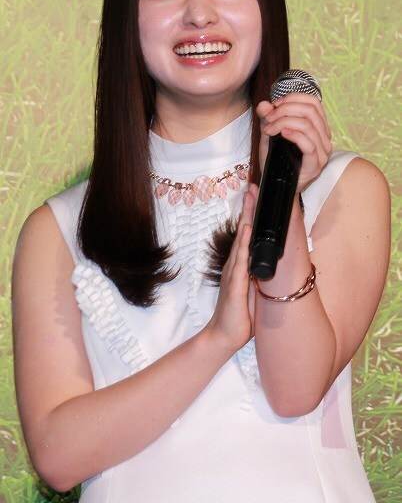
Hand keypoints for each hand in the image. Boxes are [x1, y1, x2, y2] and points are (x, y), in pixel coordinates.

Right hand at [205, 185, 257, 353]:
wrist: (224, 336)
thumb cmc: (240, 315)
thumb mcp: (253, 291)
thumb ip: (258, 275)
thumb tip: (269, 261)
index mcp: (240, 267)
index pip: (247, 236)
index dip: (251, 216)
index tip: (255, 198)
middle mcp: (235, 266)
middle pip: (243, 232)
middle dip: (248, 210)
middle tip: (251, 188)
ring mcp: (233, 274)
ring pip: (241, 241)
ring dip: (246, 220)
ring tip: (250, 202)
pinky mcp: (235, 284)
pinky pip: (240, 260)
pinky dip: (243, 244)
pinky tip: (247, 232)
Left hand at [256, 93, 332, 193]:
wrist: (276, 184)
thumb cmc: (276, 160)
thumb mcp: (269, 135)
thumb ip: (268, 119)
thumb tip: (263, 104)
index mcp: (318, 127)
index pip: (313, 102)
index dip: (293, 98)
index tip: (274, 105)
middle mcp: (324, 137)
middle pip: (310, 110)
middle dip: (285, 110)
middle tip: (268, 118)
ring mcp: (323, 152)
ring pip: (308, 125)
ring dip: (284, 122)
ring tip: (269, 129)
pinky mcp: (316, 164)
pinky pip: (309, 144)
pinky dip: (294, 135)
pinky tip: (282, 134)